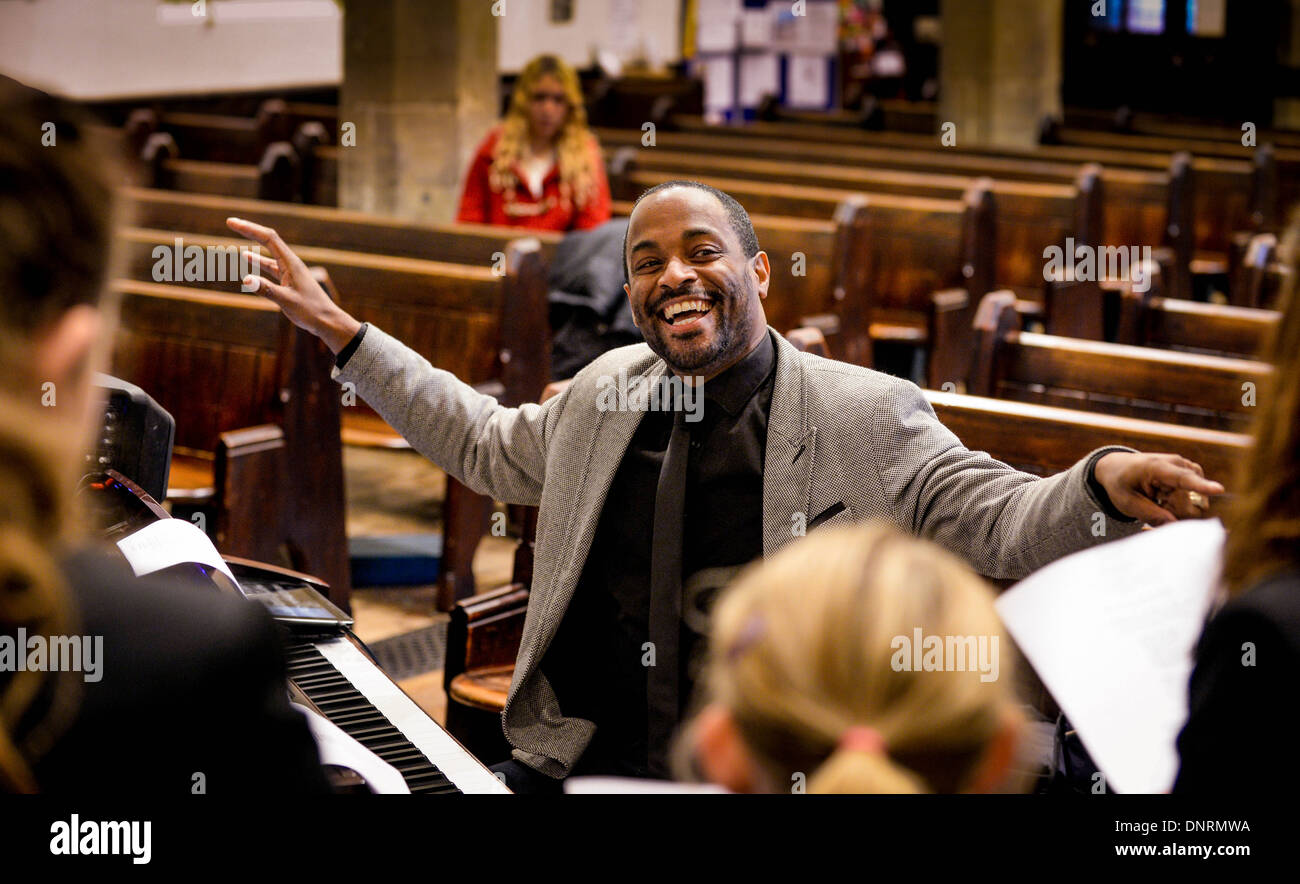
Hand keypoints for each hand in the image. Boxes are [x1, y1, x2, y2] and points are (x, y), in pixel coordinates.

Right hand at [226, 217, 361, 352]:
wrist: (327, 321)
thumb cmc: (310, 311)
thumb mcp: (286, 301)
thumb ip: (266, 290)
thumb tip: (245, 279)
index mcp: (291, 263)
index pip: (268, 238)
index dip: (249, 228)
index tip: (231, 223)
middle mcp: (291, 263)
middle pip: (268, 240)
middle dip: (249, 230)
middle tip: (230, 222)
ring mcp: (290, 271)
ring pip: (269, 252)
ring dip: (252, 243)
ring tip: (238, 233)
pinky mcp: (289, 280)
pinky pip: (271, 265)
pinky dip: (258, 260)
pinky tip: (248, 257)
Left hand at [1093, 452, 1224, 525]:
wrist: (1118, 466)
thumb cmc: (1121, 483)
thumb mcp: (1126, 502)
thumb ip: (1151, 515)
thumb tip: (1175, 526)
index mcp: (1157, 467)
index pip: (1183, 478)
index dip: (1202, 486)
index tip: (1220, 490)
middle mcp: (1178, 464)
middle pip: (1192, 501)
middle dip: (1176, 512)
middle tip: (1154, 506)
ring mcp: (1188, 468)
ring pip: (1195, 502)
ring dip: (1178, 509)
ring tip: (1157, 500)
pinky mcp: (1193, 474)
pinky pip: (1196, 499)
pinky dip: (1180, 504)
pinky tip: (1165, 498)